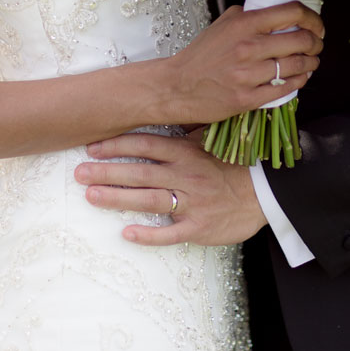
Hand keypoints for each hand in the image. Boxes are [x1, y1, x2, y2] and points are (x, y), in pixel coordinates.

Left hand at [76, 130, 267, 245]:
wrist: (270, 193)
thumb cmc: (241, 166)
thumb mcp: (217, 141)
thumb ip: (190, 134)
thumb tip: (167, 116)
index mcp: (189, 153)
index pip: (146, 145)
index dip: (117, 145)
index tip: (93, 146)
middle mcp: (186, 176)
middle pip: (139, 172)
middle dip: (106, 172)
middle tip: (78, 173)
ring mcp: (191, 202)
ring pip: (148, 199)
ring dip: (117, 197)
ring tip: (91, 195)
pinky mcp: (198, 226)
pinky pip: (170, 232)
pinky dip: (148, 234)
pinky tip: (127, 233)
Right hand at [151, 3, 324, 126]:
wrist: (175, 86)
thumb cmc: (201, 55)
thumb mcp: (222, 24)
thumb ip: (249, 14)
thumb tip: (277, 10)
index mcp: (243, 24)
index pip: (292, 13)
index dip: (313, 18)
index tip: (317, 26)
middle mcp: (248, 47)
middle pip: (302, 40)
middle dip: (316, 43)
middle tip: (317, 45)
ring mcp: (248, 74)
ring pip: (297, 65)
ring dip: (312, 63)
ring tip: (311, 61)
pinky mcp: (248, 98)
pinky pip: (286, 88)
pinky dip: (299, 81)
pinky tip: (300, 77)